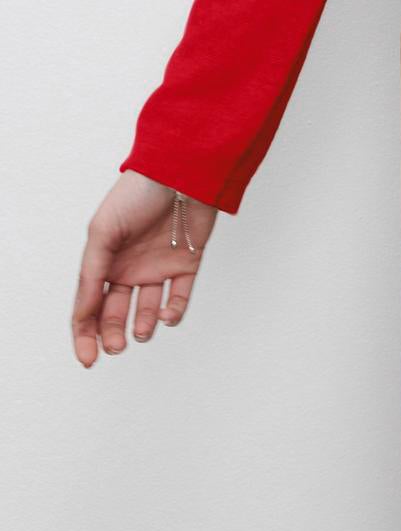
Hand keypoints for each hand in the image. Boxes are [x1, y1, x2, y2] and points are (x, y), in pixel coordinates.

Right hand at [70, 171, 217, 365]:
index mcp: (105, 261)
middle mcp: (130, 267)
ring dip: (143, 327)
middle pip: (116, 313)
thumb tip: (83, 315)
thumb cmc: (136, 195)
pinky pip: (179, 298)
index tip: (89, 358)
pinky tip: (166, 315)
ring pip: (148, 311)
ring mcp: (158, 268)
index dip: (86, 334)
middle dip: (113, 334)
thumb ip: (92, 275)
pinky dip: (173, 313)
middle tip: (117, 346)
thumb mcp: (103, 233)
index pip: (90, 306)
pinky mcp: (187, 265)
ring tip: (141, 330)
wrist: (180, 172)